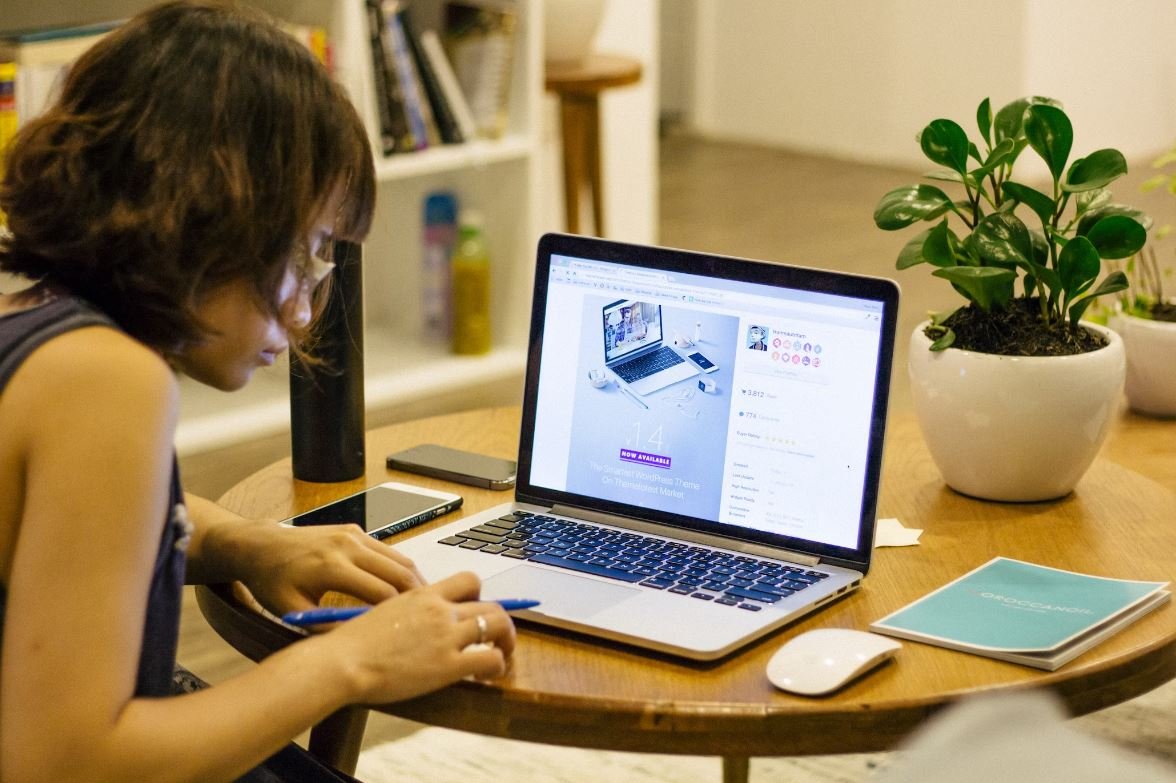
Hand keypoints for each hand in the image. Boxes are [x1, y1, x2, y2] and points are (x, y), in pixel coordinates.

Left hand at [236, 524, 425, 617]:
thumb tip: (360, 643)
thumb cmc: (273, 582)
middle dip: (418, 597)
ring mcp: (354, 534)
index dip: (400, 614)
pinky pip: (388, 550)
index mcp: (332, 567)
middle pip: (399, 572)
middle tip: (432, 619)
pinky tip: (404, 588)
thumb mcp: (292, 612)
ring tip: (425, 605)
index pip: (381, 592)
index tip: (412, 632)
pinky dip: (401, 569)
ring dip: (415, 581)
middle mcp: (348, 546)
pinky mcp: (355, 530)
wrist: (262, 546)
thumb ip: (326, 627)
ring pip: (399, 559)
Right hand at [320, 571, 516, 703]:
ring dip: (506, 641)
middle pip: (490, 605)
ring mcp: (447, 636)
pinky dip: (497, 666)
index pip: (468, 580)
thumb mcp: (382, 612)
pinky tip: (486, 677)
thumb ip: (406, 611)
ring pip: (499, 625)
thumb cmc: (351, 643)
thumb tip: (412, 622)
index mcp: (424, 594)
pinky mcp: (449, 665)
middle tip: (496, 639)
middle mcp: (440, 610)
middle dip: (500, 622)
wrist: (343, 661)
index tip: (475, 612)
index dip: (479, 596)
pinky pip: (491, 658)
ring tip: (500, 656)